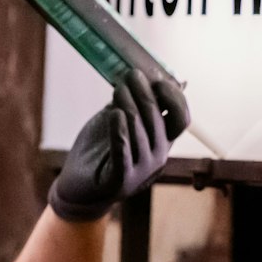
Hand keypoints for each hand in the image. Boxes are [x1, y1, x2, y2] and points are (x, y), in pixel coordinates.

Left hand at [49, 73, 190, 221]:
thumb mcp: (118, 122)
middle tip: (131, 74)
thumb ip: (133, 103)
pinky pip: (123, 152)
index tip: (156, 79)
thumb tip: (152, 75)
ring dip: (130, 106)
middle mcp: (157, 157)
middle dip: (146, 94)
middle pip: (158, 120)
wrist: (79, 187)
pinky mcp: (121, 181)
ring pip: (140, 132)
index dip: (173, 97)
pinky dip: (120, 131)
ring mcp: (141, 170)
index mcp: (162, 141)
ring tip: (118, 88)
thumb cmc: (100, 150)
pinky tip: (114, 113)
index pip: (181, 118)